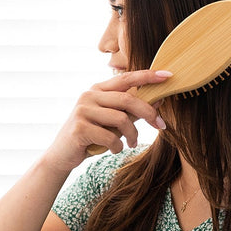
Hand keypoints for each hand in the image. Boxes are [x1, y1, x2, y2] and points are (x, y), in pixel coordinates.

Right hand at [42, 69, 169, 171]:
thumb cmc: (91, 136)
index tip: (168, 75)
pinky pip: (110, 137)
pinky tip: (113, 150)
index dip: (147, 75)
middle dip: (148, 112)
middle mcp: (89, 95)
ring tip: (131, 143)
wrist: (62, 155)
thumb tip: (159, 100)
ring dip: (132, 135)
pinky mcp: (79, 128)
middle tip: (161, 125)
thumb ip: (131, 111)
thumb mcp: (112, 122)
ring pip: (121, 119)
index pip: (125, 78)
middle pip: (127, 99)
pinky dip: (117, 146)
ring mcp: (82, 110)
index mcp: (98, 90)